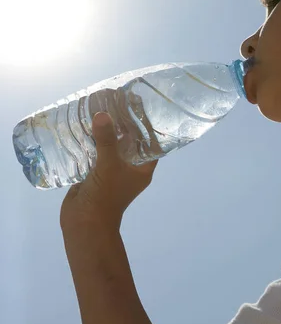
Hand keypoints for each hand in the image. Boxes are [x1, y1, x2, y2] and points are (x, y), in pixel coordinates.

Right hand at [60, 111, 157, 232]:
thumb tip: (103, 114)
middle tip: (117, 100)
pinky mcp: (96, 172)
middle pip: (131, 141)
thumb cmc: (106, 196)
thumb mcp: (109, 165)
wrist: (85, 223)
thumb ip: (106, 140)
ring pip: (113, 146)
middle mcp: (130, 168)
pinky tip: (85, 125)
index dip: (148, 124)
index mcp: (142, 169)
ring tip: (102, 108)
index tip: (140, 105)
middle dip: (125, 124)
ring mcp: (113, 170)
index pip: (151, 142)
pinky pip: (97, 152)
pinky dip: (94, 140)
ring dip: (108, 131)